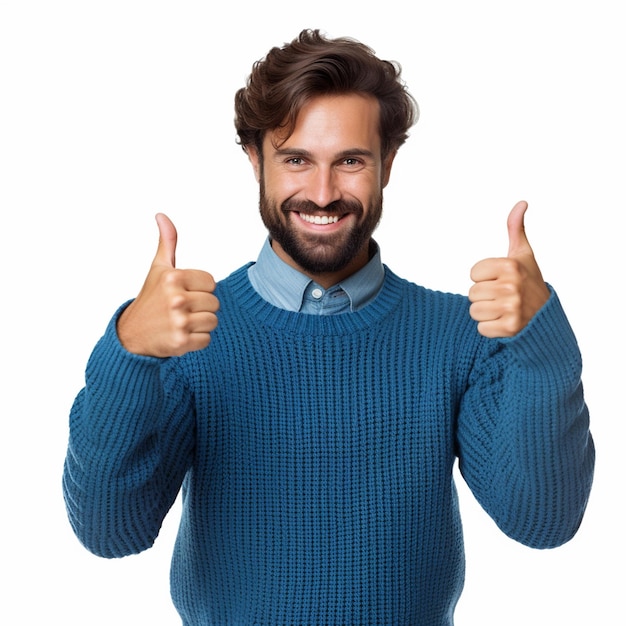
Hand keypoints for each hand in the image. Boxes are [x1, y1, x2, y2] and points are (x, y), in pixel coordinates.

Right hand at [117, 213, 218, 356]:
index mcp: (174, 278)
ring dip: (200, 325)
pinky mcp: (181, 342)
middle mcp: (176, 299)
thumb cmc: (150, 299)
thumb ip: (167, 243)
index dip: (200, 289)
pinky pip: (207, 340)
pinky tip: (181, 336)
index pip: (211, 282)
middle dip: (201, 307)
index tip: (184, 293)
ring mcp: (178, 322)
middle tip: (182, 310)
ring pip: (213, 321)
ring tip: (181, 323)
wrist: (132, 335)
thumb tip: (162, 215)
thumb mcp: (157, 269)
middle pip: (215, 303)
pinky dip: (196, 341)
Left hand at [469, 201, 549, 337]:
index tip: (500, 280)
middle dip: (484, 297)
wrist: (546, 317)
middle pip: (472, 293)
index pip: (473, 273)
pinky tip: (505, 322)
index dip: (484, 278)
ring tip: (503, 309)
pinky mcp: (510, 328)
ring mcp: (512, 307)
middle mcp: (512, 286)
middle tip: (503, 297)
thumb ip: (516, 229)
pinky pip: (481, 328)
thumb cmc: (529, 282)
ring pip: (474, 311)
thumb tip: (521, 203)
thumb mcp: (523, 255)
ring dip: (486, 313)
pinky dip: (490, 329)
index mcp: (511, 266)